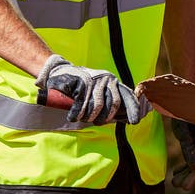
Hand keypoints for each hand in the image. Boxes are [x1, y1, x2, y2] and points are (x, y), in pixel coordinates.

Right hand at [35, 54, 151, 123]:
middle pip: (113, 104)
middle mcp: (107, 79)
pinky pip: (81, 104)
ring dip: (88, 116)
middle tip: (94, 121)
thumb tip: (122, 118)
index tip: (134, 121)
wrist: (60, 72)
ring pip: (96, 105)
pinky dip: (76, 114)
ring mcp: (94, 79)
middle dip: (104, 117)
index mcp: (113, 82)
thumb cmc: (81, 87)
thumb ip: (109, 102)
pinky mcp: (80, 81)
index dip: (132, 109)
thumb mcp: (98, 92)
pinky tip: (72, 117)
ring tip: (82, 118)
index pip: (127, 95)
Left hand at [171, 119, 194, 190]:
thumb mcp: (184, 131)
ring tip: (174, 181)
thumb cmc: (183, 114)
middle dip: (188, 178)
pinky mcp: (193, 141)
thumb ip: (189, 148)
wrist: (183, 99)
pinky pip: (191, 158)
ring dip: (186, 174)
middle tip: (176, 186)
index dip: (193, 178)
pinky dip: (184, 167)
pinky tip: (176, 172)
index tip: (185, 189)